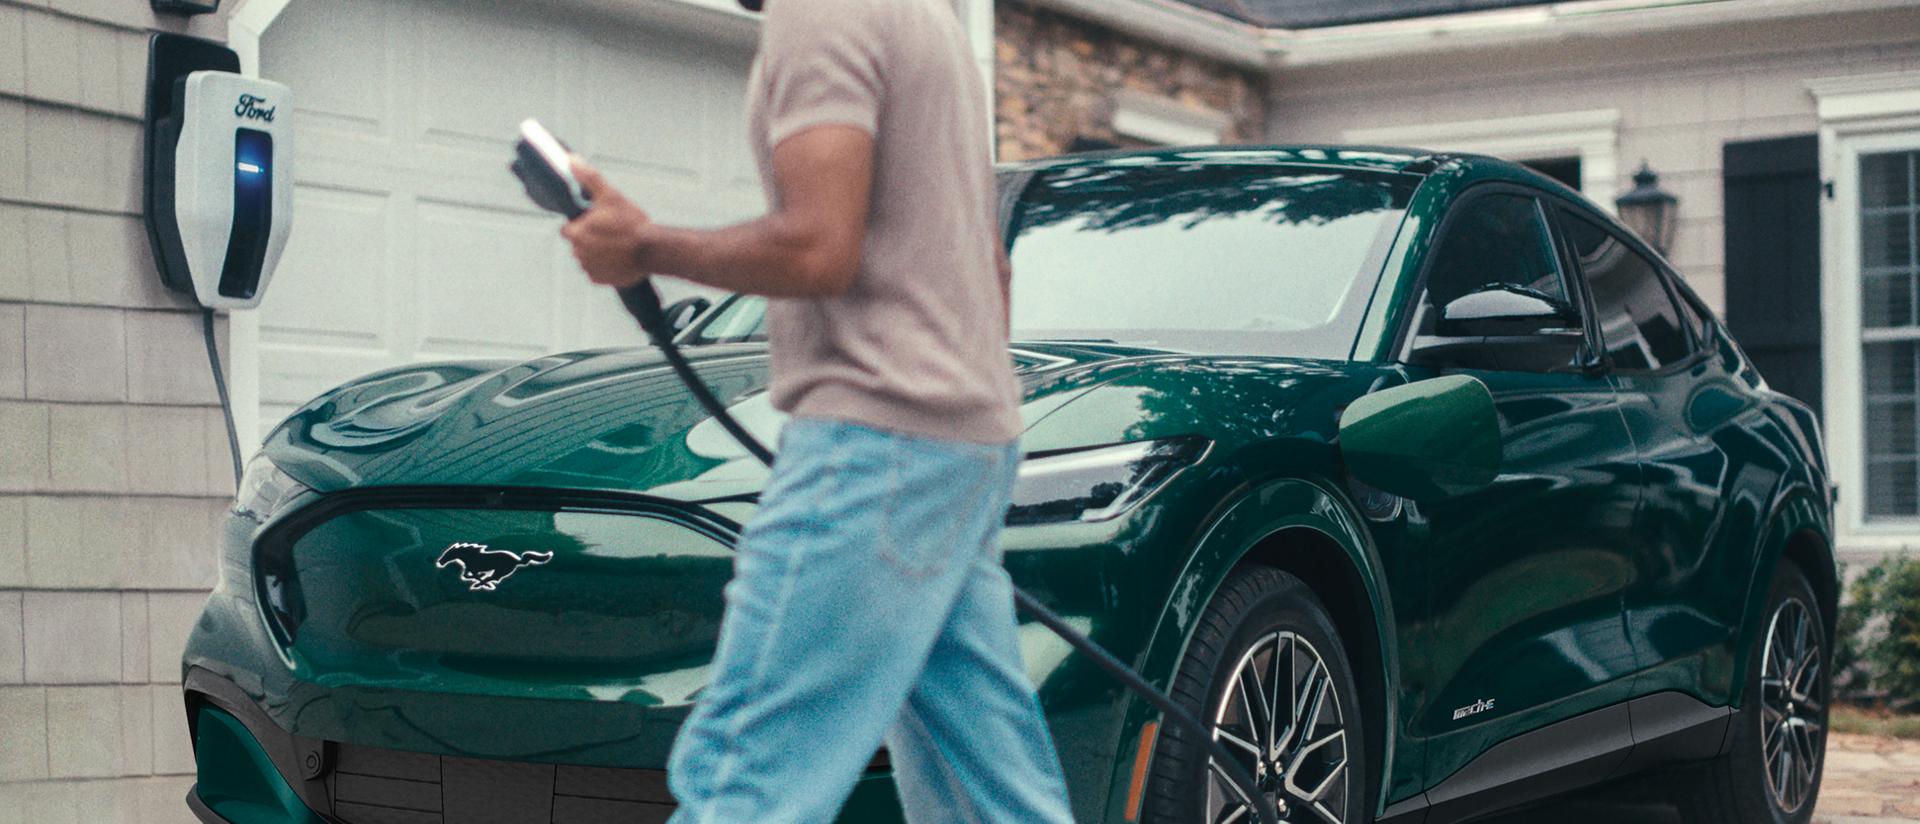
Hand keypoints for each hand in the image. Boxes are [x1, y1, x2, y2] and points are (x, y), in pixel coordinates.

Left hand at [561, 158, 654, 287]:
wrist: (653, 250)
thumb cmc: (631, 222)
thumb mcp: (611, 195)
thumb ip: (589, 178)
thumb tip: (571, 160)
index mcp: (576, 234)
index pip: (568, 230)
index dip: (581, 224)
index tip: (596, 222)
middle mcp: (579, 253)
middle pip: (578, 244)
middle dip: (590, 239)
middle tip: (610, 233)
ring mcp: (589, 268)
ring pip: (587, 258)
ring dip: (597, 253)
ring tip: (617, 246)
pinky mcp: (600, 280)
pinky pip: (597, 271)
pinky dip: (605, 266)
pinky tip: (618, 258)